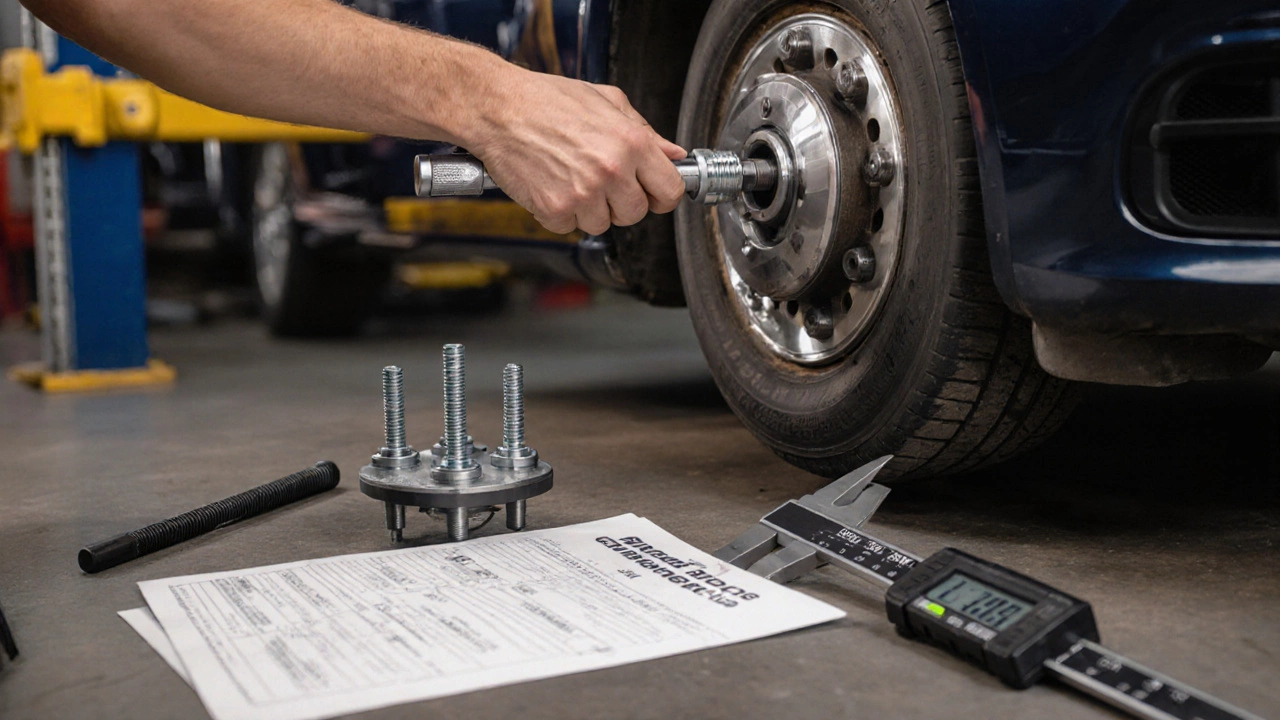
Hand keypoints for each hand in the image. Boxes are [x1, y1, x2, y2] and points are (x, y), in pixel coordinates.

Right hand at [465, 66, 686, 234]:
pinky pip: (570, 227)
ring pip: (603, 224)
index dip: (661, 195)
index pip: (669, 191)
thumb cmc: (547, 100)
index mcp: (631, 143)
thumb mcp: (607, 101)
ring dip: (589, 209)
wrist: (498, 107)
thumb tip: (673, 154)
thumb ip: (645, 131)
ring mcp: (583, 194)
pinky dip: (560, 212)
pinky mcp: (555, 209)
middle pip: (636, 213)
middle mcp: (611, 170)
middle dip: (621, 202)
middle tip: (600, 181)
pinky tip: (552, 185)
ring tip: (571, 177)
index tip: (652, 194)